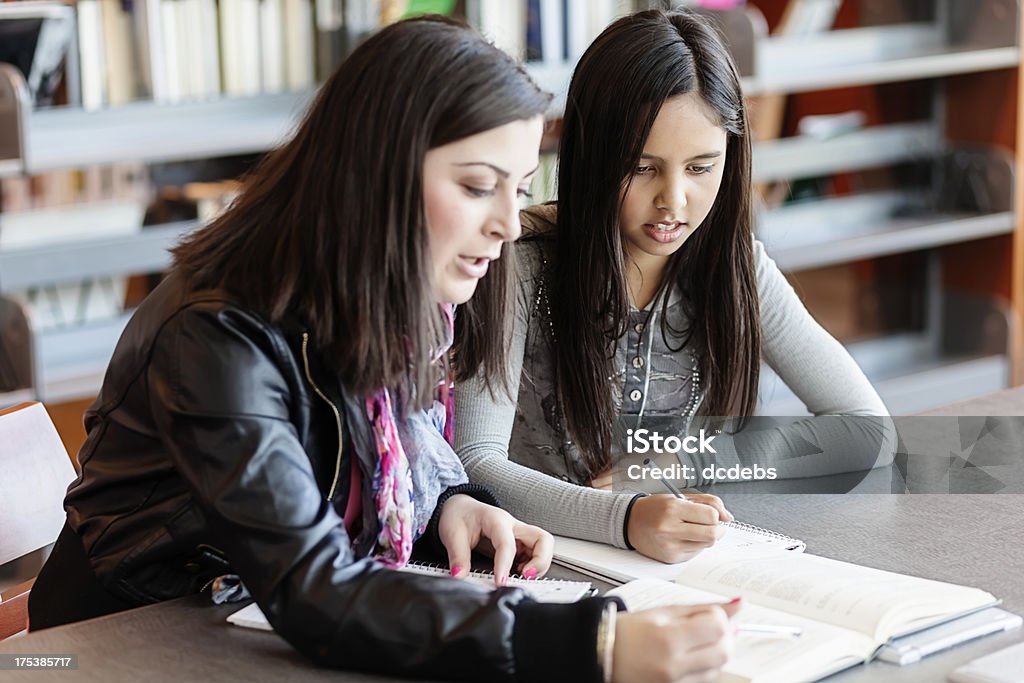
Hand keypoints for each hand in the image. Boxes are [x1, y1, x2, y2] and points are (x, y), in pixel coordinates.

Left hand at [437, 494, 552, 585]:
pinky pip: (535, 555)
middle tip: (524, 576)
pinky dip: (533, 566)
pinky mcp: (520, 544)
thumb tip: (459, 576)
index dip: (505, 565)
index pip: (507, 544)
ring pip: (543, 547)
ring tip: (520, 576)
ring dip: (539, 565)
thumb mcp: (452, 534)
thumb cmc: (459, 516)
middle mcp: (514, 526)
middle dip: (540, 561)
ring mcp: (519, 534)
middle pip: (543, 539)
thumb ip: (457, 556)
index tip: (500, 582)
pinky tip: (518, 573)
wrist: (460, 508)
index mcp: (497, 520)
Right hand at [612, 600, 740, 682]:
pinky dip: (704, 666)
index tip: (709, 614)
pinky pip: (704, 680)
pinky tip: (688, 655)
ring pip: (718, 668)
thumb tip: (738, 605)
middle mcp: (674, 665)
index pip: (717, 627)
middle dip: (724, 637)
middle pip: (724, 652)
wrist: (601, 656)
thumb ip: (701, 609)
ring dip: (715, 652)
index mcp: (668, 639)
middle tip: (710, 628)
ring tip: (694, 641)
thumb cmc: (627, 632)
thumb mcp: (662, 612)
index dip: (719, 617)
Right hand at [627, 494, 731, 562]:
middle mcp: (670, 528)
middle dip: (719, 529)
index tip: (714, 515)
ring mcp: (670, 546)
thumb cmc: (656, 508)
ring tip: (695, 529)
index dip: (717, 516)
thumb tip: (729, 517)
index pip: (711, 516)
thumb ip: (708, 502)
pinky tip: (684, 538)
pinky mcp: (671, 558)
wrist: (630, 522)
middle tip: (715, 525)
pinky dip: (695, 545)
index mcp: (673, 508)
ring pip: (706, 545)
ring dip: (707, 537)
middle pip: (712, 535)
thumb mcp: (680, 497)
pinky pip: (695, 553)